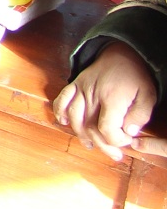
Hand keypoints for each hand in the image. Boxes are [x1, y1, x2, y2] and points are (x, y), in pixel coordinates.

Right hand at [54, 41, 158, 158]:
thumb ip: (140, 116)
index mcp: (112, 98)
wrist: (121, 53)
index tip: (127, 140)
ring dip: (81, 134)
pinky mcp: (74, 84)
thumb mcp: (148, 96)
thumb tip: (128, 132)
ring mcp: (81, 89)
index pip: (107, 128)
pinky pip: (62, 99)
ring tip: (91, 145)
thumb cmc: (136, 77)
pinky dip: (60, 111)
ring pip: (74, 117)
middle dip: (102, 144)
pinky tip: (63, 122)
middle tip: (115, 155)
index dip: (116, 141)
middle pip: (89, 126)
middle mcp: (93, 95)